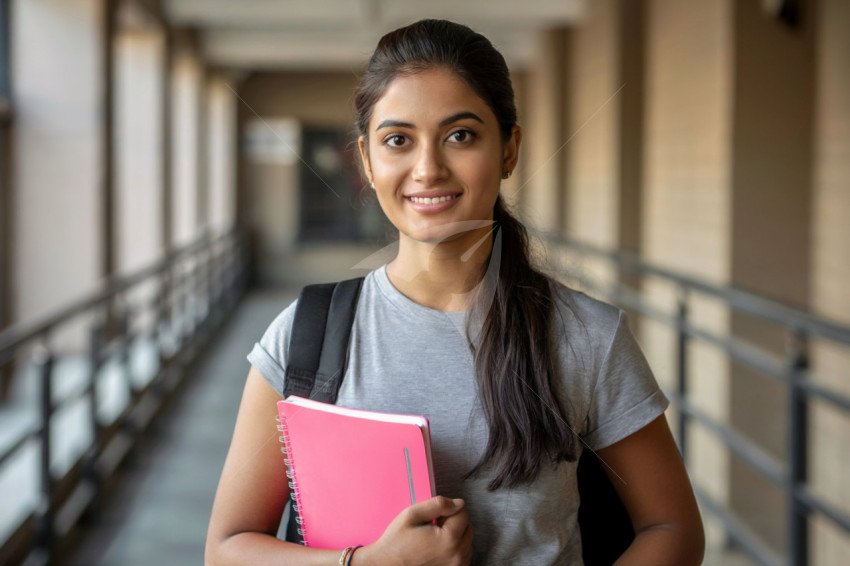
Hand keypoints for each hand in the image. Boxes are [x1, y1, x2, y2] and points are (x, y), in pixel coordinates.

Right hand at [356, 496, 472, 565]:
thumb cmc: (396, 541)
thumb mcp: (412, 515)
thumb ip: (438, 504)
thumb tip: (459, 503)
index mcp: (449, 539)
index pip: (463, 514)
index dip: (448, 510)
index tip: (434, 517)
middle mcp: (457, 556)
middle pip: (468, 528)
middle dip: (454, 523)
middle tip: (433, 526)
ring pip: (467, 543)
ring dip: (456, 536)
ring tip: (434, 539)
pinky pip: (463, 557)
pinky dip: (455, 550)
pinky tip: (437, 549)